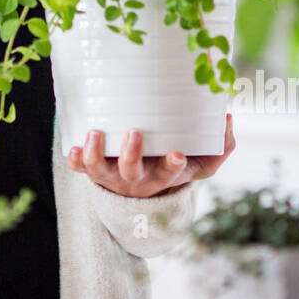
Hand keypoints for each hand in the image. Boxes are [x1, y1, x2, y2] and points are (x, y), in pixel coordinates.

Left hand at [66, 113, 235, 197]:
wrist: (142, 181)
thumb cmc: (174, 162)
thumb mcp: (202, 160)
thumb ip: (221, 144)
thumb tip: (228, 117)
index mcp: (163, 175)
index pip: (169, 174)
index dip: (172, 166)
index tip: (176, 154)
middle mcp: (136, 179)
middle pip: (132, 173)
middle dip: (132, 155)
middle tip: (134, 133)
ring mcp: (113, 175)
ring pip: (101, 171)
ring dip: (96, 154)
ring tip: (95, 133)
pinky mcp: (94, 169)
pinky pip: (81, 169)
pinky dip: (75, 161)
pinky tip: (71, 147)